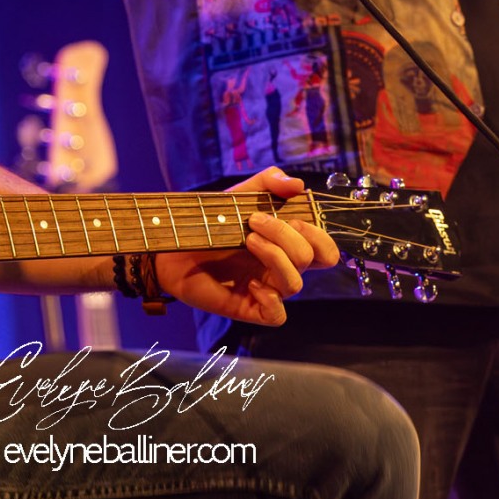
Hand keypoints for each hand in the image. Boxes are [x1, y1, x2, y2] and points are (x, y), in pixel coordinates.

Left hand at [151, 167, 338, 325]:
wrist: (174, 240)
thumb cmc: (211, 219)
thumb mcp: (241, 194)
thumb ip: (269, 182)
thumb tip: (299, 185)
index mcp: (288, 245)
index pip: (325, 249)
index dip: (318, 235)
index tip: (292, 218)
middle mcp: (281, 268)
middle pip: (312, 259)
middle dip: (287, 236)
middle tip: (255, 221)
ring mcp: (268, 289)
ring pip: (295, 284)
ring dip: (275, 257)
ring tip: (247, 239)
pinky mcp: (249, 307)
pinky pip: (277, 315)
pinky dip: (270, 299)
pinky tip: (252, 283)